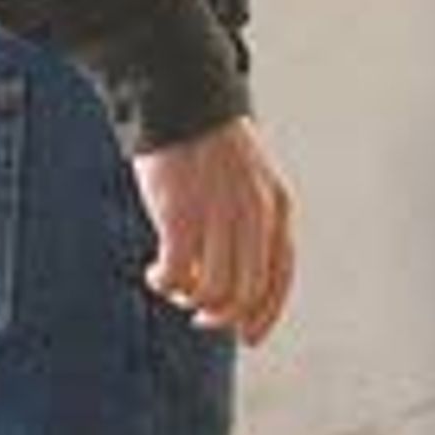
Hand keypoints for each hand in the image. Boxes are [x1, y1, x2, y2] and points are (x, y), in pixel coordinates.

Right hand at [129, 117, 296, 345]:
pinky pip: (177, 274)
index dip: (265, 314)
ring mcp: (219, 217)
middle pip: (247, 292)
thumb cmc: (206, 139)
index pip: (281, 276)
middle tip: (200, 316)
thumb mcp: (246, 178)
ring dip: (190, 298)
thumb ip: (248, 221)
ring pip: (213, 291)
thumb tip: (231, 277)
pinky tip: (154, 273)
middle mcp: (254, 215)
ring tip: (172, 284)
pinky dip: (165, 283)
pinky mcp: (181, 217)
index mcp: (276, 205)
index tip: (248, 337)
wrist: (179, 97)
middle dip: (224, 315)